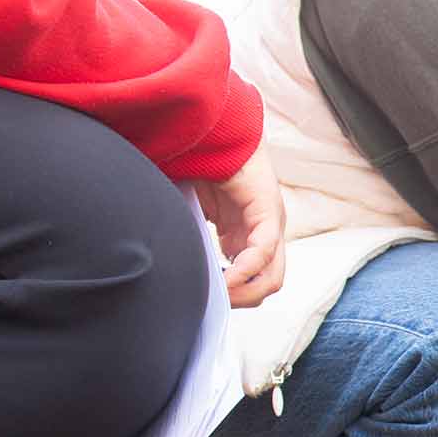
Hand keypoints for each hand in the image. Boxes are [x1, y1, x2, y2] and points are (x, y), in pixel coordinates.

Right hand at [195, 141, 286, 308]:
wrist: (211, 130)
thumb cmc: (197, 166)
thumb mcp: (189, 215)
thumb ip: (188, 240)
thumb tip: (166, 267)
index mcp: (247, 236)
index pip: (253, 282)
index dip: (233, 298)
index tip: (208, 304)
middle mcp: (264, 233)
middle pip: (265, 286)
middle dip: (240, 302)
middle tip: (214, 306)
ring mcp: (271, 224)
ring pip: (271, 277)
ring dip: (244, 294)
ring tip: (218, 297)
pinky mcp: (269, 211)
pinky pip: (262, 251)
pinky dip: (245, 272)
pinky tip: (225, 281)